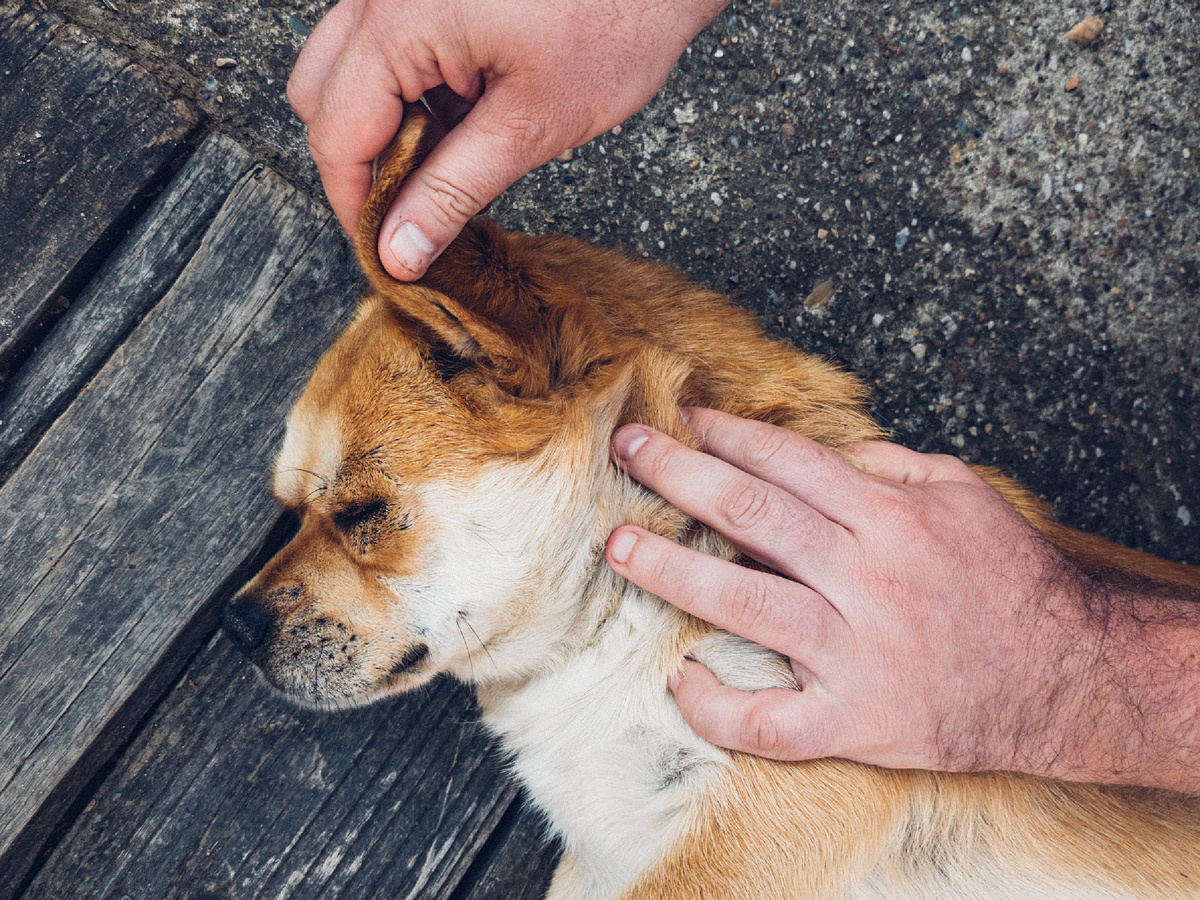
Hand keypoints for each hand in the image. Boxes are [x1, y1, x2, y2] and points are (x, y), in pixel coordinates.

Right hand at [287, 0, 727, 279]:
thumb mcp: (531, 125)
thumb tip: (400, 252)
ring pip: (343, 67)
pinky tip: (463, 111)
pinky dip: (407, 88)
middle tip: (416, 208)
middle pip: (321, 96)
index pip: (336, 133)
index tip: (385, 249)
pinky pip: (383, 42)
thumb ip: (453, 191)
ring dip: (382, 123)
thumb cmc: (615, 21)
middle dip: (359, 161)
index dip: (355, 204)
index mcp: (401, 21)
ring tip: (451, 154)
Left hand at [605, 408, 1199, 791]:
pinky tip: (680, 680)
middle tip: (628, 450)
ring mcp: (854, 652)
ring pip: (741, 602)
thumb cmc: (1011, 581)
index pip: (789, 461)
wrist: (1068, 677)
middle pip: (750, 515)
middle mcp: (866, 578)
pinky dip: (717, 706)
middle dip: (678, 475)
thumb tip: (831, 447)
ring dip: (668, 569)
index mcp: (890, 518)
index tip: (684, 418)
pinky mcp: (853, 721)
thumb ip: (894, 464)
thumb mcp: (966, 495)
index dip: (728, 434)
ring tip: (617, 545)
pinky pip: (769, 722)